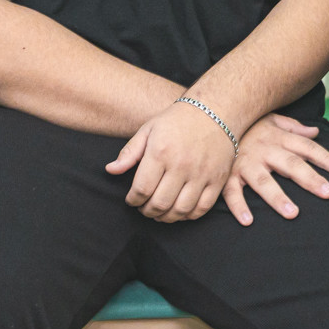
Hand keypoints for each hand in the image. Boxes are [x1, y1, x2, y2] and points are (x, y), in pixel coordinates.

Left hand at [106, 99, 235, 222]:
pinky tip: (179, 211)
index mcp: (161, 152)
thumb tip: (111, 170)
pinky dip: (188, 216)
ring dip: (166, 217)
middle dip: (147, 211)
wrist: (215, 111)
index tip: (131, 200)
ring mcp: (201, 174)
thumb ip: (129, 153)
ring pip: (180, 210)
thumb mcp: (149, 129)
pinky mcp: (217, 180)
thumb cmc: (177, 120)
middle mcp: (181, 165)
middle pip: (160, 203)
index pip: (142, 189)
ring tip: (159, 213)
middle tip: (144, 208)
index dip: (133, 200)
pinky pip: (202, 209)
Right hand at [221, 113, 328, 224]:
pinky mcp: (228, 175)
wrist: (211, 118)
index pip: (307, 148)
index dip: (326, 159)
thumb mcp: (271, 119)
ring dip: (277, 197)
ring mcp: (246, 163)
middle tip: (328, 192)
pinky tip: (248, 220)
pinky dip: (238, 206)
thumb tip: (315, 132)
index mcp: (278, 138)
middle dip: (310, 179)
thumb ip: (294, 127)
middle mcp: (264, 150)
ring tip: (292, 212)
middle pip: (291, 165)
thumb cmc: (246, 123)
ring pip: (263, 181)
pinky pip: (232, 192)